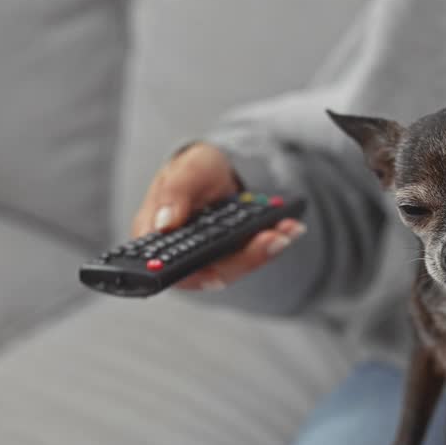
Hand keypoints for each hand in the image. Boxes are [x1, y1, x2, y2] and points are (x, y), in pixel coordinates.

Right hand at [130, 142, 306, 290]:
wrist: (219, 169)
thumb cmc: (194, 170)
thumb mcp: (186, 169)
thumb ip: (174, 192)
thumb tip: (165, 224)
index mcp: (154, 235)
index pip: (166, 267)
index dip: (191, 275)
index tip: (217, 274)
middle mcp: (181, 254)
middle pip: (210, 272)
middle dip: (245, 258)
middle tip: (273, 238)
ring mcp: (210, 259)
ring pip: (236, 268)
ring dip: (264, 251)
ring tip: (287, 230)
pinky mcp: (234, 257)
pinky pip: (252, 256)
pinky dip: (273, 241)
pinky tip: (291, 227)